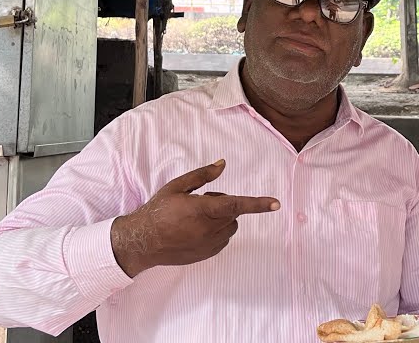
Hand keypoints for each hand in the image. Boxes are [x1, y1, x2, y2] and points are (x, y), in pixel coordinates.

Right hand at [110, 160, 279, 275]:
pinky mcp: (206, 254)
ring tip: (198, 216)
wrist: (143, 241)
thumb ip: (202, 175)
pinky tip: (196, 229)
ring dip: (222, 219)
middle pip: (234, 213)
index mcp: (203, 209)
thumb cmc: (158, 210)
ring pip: (230, 227)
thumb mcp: (177, 186)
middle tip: (202, 201)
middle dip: (225, 204)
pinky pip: (222, 240)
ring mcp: (208, 244)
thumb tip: (222, 164)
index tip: (276, 204)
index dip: (258, 204)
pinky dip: (217, 232)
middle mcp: (209, 229)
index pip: (237, 204)